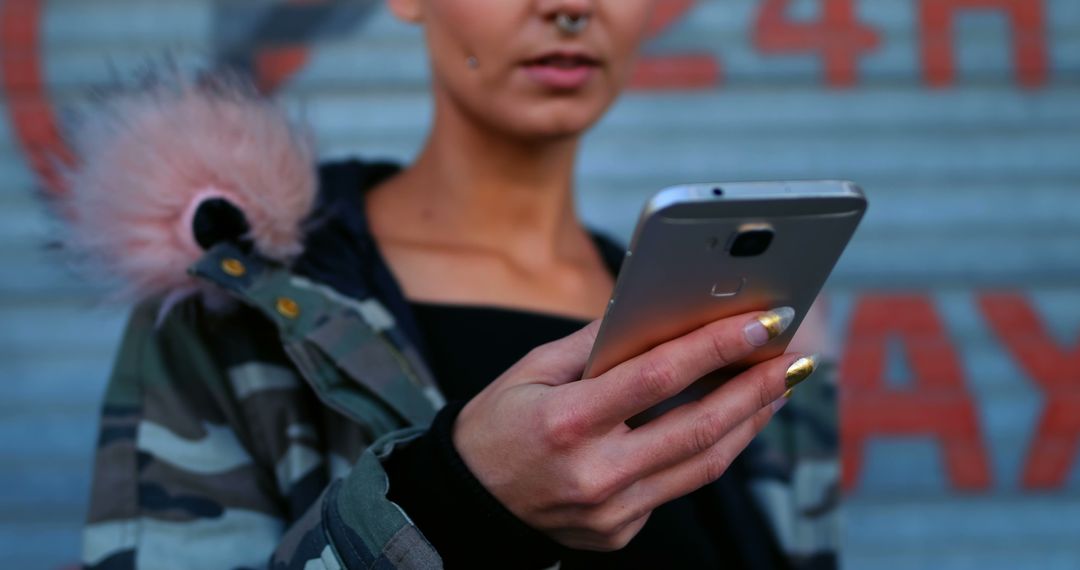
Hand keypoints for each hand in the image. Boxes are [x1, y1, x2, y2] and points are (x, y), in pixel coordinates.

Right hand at [452, 307, 814, 550]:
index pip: (658, 378)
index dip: (717, 346)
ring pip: (703, 465)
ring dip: (748, 422)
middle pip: (699, 428)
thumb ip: (594, 344)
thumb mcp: (530, 371)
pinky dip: (708, 450)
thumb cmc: (495, 425)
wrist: (468, 503)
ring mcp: (611, 512)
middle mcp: (594, 474)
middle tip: (792, 357)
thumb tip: (656, 311)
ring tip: (776, 386)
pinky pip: (676, 486)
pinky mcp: (620, 533)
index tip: (763, 321)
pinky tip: (728, 422)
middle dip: (756, 388)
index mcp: (566, 422)